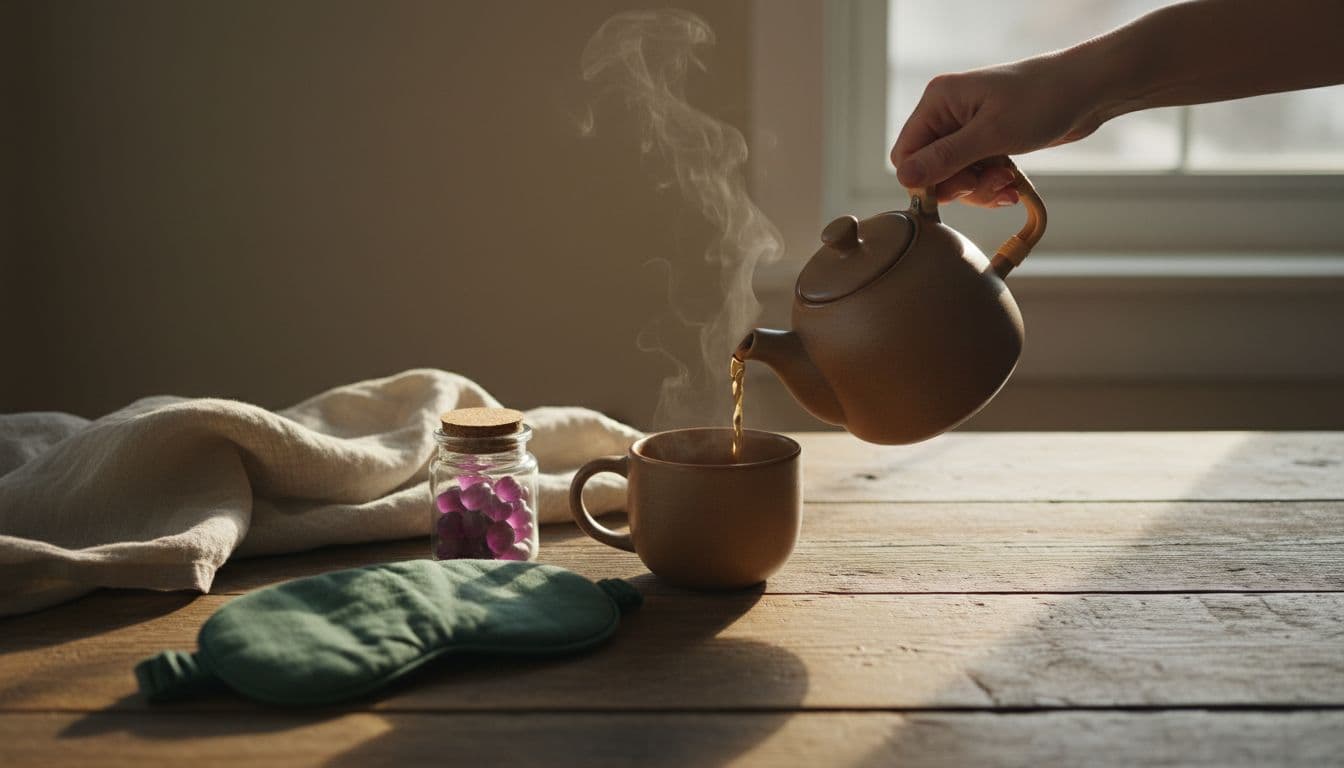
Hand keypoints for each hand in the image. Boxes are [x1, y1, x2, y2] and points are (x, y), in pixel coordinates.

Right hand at [890, 57, 1101, 207]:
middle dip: (961, 185)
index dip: (926, 179)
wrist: (1089, 88)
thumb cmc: (1044, 99)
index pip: (907, 154)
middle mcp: (947, 113)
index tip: (960, 188)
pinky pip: (975, 174)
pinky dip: (992, 185)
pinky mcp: (987, 140)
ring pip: (954, 177)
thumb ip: (945, 159)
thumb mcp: (992, 135)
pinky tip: (1012, 187)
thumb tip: (904, 179)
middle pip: (930, 170)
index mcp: (938, 101)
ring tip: (1008, 183)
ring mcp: (967, 128)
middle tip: (992, 182)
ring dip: (980, 189)